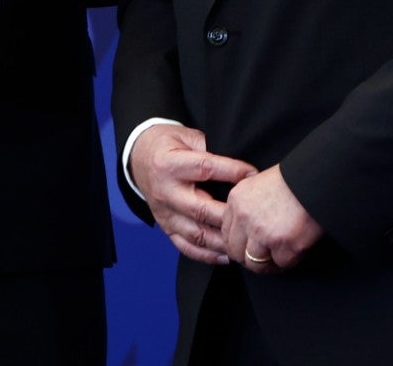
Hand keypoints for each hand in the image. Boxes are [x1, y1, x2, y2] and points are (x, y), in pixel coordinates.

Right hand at [128, 124, 255, 264]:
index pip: (205, 169)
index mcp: (169, 164)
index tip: (253, 175)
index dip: (232, 172)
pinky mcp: (166, 226)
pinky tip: (227, 255)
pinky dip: (207, 254)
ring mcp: (164, 213)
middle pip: (201, 209)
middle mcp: (165, 192)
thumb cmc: (168, 146)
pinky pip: (186, 246)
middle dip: (230, 215)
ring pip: (196, 233)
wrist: (139, 159)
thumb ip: (211, 149)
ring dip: (222, 241)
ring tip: (244, 241)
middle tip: (254, 216)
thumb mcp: (187, 137)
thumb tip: (240, 165)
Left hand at [223, 164, 322, 272]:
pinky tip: (296, 252)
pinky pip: (282, 264)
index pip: (226, 233)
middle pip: (236, 252)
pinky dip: (289, 260)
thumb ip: (247, 205)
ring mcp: (264, 233)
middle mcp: (245, 218)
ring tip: (279, 259)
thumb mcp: (258, 184)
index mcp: (236, 201)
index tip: (247, 248)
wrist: (316, 178)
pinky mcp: (285, 244)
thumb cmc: (292, 179)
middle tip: (263, 259)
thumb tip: (245, 229)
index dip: (238, 245)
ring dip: (268, 264)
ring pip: (256, 263)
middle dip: (249, 259)